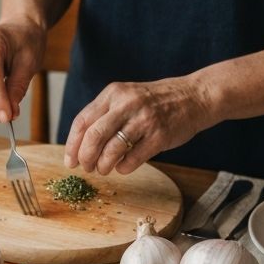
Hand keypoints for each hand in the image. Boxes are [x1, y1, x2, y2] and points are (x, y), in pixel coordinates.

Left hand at [64, 76, 213, 174]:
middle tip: (86, 168)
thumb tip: (79, 144)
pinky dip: (123, 168)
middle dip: (85, 158)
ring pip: (112, 150)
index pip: (82, 121)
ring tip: (103, 169)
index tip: (70, 161)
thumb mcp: (126, 96)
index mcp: (113, 93)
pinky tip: (122, 167)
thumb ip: (104, 114)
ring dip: (103, 166)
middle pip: (93, 137)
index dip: (72, 145)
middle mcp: (126, 105)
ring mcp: (144, 120)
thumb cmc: (154, 101)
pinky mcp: (159, 136)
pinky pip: (132, 159)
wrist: (193, 97)